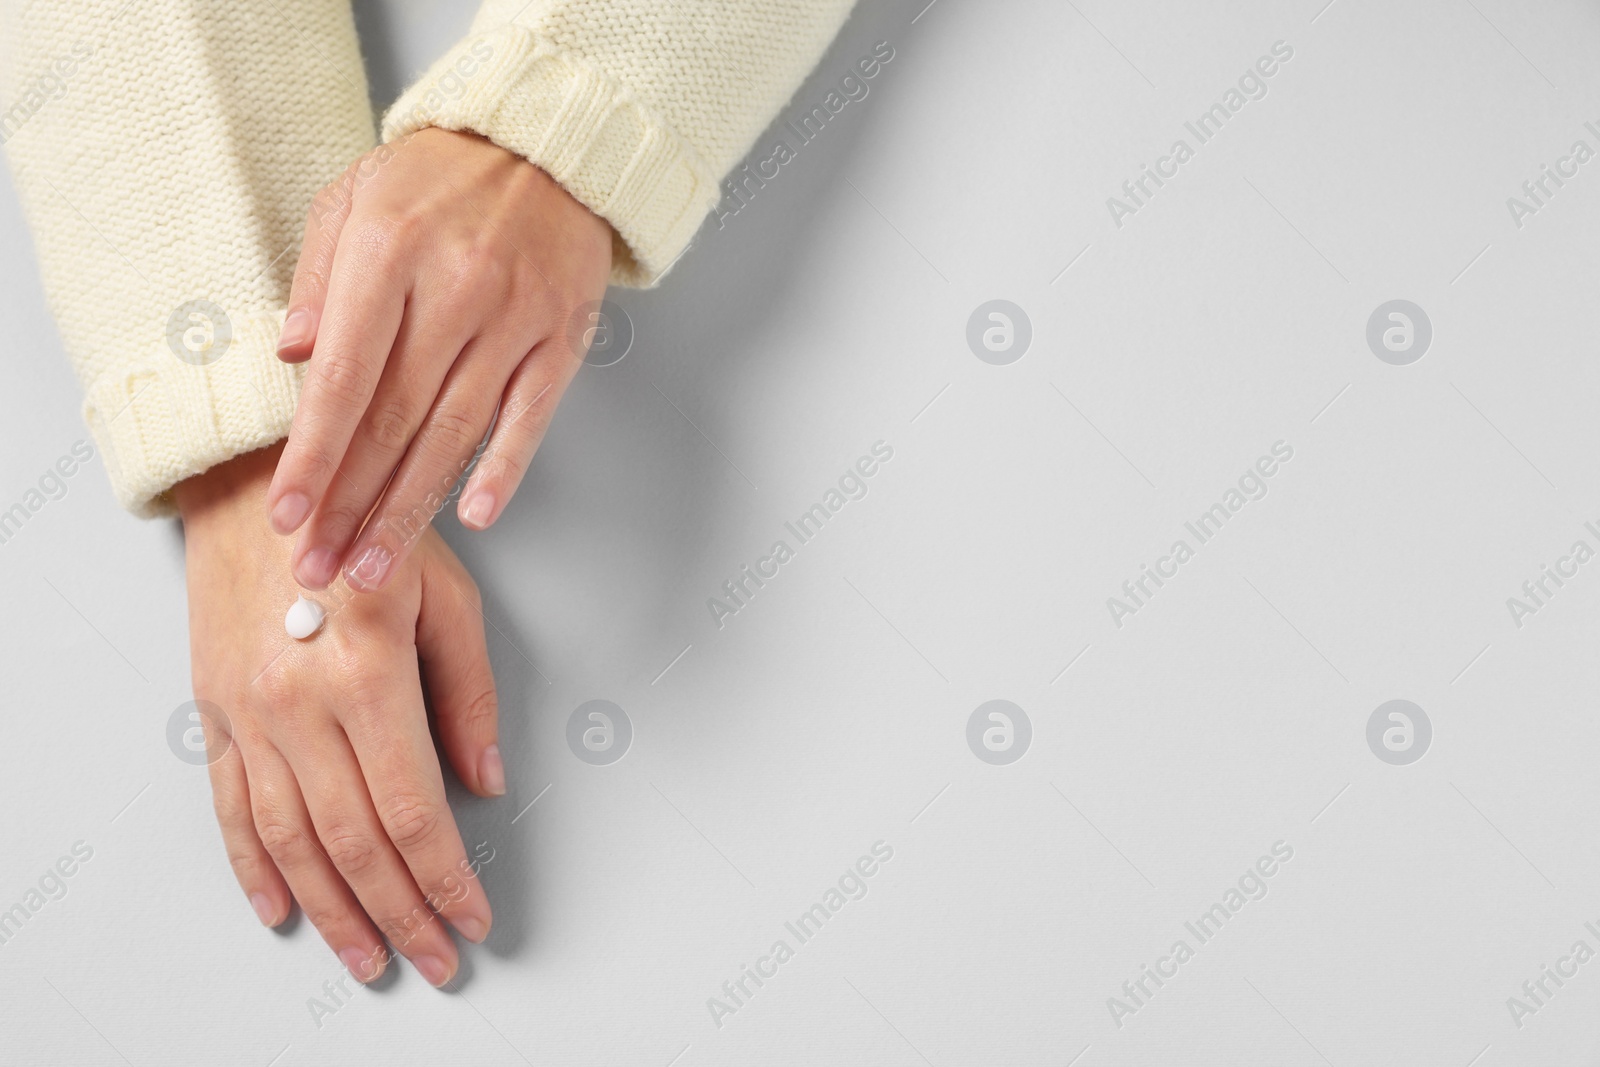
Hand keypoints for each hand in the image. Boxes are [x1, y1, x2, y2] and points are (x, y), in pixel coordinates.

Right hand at [177, 443, 503, 984]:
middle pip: (354, 842)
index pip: (413, 808)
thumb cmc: (365, 528)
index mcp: (367, 673)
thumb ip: (467, 692)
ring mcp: (251, 716)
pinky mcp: (218, 716)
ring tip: (368, 957)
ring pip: (293, 842)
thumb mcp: (446, 595)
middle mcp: (300, 705)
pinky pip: (234, 810)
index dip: (446, 875)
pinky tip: (284, 908)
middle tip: (435, 959)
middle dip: (402, 912)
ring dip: (333, 911)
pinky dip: (257, 868)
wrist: (256, 486)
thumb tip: (485, 779)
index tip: (472, 915)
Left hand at [267, 127, 612, 591]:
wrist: (549, 142)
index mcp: (388, 253)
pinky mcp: (560, 338)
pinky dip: (505, 470)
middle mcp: (454, 290)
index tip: (290, 516)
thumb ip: (318, 275)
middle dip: (351, 507)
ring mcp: (514, 319)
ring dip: (412, 510)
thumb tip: (292, 356)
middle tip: (321, 571)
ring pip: (456, 434)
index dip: (313, 456)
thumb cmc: (442, 174)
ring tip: (376, 568)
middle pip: (394, 422)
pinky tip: (475, 517)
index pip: (344, 378)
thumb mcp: (355, 195)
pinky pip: (530, 416)